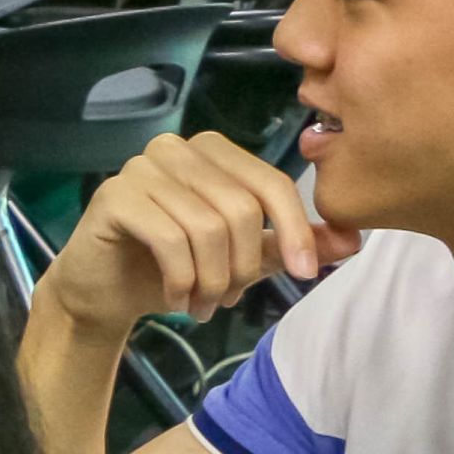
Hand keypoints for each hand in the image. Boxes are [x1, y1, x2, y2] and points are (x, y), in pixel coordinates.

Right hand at [36, 131, 358, 342]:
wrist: (102, 292)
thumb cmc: (170, 269)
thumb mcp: (241, 259)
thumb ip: (289, 245)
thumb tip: (351, 241)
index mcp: (211, 152)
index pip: (269, 182)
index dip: (296, 229)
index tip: (304, 274)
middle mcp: (175, 149)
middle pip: (240, 207)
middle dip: (243, 265)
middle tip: (228, 299)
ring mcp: (140, 169)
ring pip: (208, 227)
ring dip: (212, 280)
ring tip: (203, 305)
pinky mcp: (114, 196)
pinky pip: (170, 239)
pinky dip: (182, 280)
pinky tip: (177, 300)